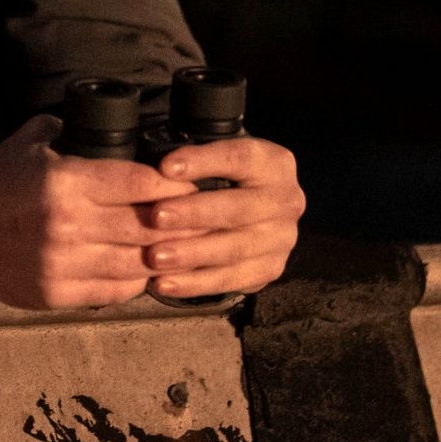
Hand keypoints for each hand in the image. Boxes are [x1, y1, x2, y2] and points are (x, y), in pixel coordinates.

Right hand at [0, 115, 199, 308]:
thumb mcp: (34, 139)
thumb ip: (80, 133)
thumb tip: (128, 129)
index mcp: (65, 181)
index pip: (142, 183)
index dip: (175, 185)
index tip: (193, 183)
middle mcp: (67, 226)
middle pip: (148, 227)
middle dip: (182, 222)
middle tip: (203, 216)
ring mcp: (61, 264)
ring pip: (138, 264)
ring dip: (166, 255)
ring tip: (185, 245)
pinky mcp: (55, 293)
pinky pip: (115, 291)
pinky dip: (137, 279)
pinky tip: (147, 266)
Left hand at [139, 136, 304, 299]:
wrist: (255, 211)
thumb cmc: (224, 177)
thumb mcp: (217, 159)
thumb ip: (196, 161)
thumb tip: (160, 171)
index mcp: (274, 163)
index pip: (240, 158)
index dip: (204, 161)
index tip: (165, 168)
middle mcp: (285, 201)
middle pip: (238, 208)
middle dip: (194, 213)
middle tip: (156, 216)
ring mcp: (282, 239)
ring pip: (234, 249)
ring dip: (191, 254)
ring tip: (155, 257)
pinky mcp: (270, 269)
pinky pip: (231, 280)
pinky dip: (195, 284)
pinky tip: (164, 283)